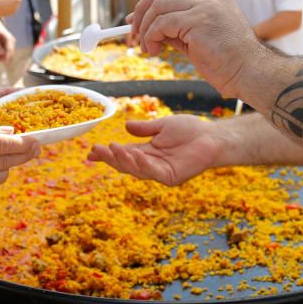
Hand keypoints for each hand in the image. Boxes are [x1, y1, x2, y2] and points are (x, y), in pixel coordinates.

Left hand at [0, 17, 15, 59]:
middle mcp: (12, 42)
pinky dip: (0, 56)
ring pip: (8, 55)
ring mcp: (10, 44)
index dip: (7, 56)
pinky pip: (6, 53)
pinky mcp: (7, 46)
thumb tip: (1, 53)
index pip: (10, 49)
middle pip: (10, 53)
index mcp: (9, 38)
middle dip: (2, 58)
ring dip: (1, 58)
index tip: (5, 62)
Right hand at [87, 115, 223, 185]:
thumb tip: (126, 126)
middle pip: (125, 164)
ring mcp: (160, 172)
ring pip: (135, 170)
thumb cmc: (191, 130)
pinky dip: (141, 164)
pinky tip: (133, 154)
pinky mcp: (170, 177)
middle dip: (109, 158)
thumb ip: (145, 128)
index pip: (122, 154)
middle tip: (96, 150)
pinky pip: (151, 172)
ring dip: (122, 160)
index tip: (90, 152)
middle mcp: (151, 164)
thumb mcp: (162, 126)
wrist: (212, 136)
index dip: (106, 154)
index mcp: (147, 152)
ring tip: (111, 148)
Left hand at [130, 0, 263, 97]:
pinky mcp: (199, 20)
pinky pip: (162, 23)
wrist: (250, 73)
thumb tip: (146, 27)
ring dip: (145, 28)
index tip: (137, 20)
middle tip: (134, 31)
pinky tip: (154, 51)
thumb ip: (175, 28)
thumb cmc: (227, 61)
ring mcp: (205, 5)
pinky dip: (151, 36)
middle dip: (143, 7)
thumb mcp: (197, 38)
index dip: (150, 1)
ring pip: (159, 6)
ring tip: (147, 48)